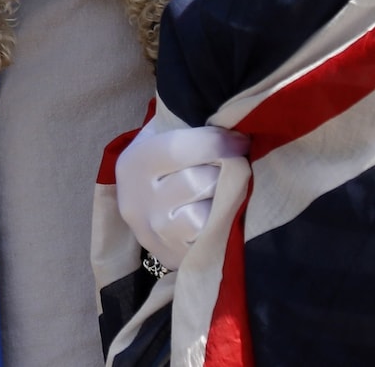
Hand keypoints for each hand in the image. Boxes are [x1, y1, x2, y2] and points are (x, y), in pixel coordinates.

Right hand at [115, 117, 246, 271]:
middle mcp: (137, 200)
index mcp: (134, 162)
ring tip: (222, 193)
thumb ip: (186, 126)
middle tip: (233, 167)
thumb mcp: (161, 136)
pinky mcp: (171, 256)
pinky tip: (217, 215)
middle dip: (223, 173)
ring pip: (204, 215)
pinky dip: (219, 225)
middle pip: (198, 182)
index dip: (218, 142)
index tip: (240, 141)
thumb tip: (230, 118)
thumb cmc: (164, 165)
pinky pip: (208, 240)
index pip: (179, 148)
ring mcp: (153, 233)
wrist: (146, 209)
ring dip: (221, 202)